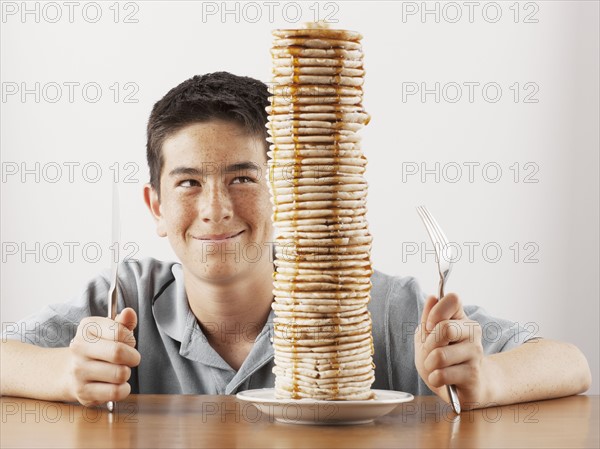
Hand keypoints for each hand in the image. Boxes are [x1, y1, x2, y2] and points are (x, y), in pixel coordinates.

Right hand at [66, 308, 140, 406]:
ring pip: (120, 374)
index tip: (127, 343)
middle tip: (130, 358)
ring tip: (119, 371)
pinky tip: (117, 384)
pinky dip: (123, 389)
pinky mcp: (83, 392)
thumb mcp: (110, 331)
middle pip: (118, 353)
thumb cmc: (99, 348)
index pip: (120, 331)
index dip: (130, 339)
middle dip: (132, 357)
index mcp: (87, 328)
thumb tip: (129, 312)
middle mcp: (79, 348)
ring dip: (126, 373)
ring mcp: (79, 371)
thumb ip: (124, 322)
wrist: (71, 372)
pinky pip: (115, 392)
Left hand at [414, 293, 488, 408]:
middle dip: (428, 344)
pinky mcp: (473, 375)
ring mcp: (476, 353)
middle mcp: (473, 332)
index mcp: (461, 318)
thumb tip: (433, 297)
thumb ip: (428, 318)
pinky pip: (442, 374)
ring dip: (429, 364)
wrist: (462, 388)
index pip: (453, 299)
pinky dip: (434, 378)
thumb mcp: (427, 337)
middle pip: (444, 328)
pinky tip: (440, 379)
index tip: (430, 327)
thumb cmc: (442, 359)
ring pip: (441, 355)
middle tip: (430, 352)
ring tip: (435, 368)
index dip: (435, 312)